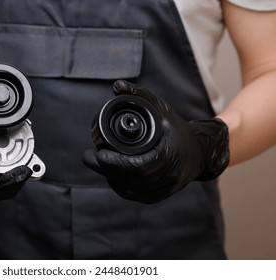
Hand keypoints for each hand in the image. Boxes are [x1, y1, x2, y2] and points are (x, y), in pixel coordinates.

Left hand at [83, 80, 228, 203]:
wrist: (200, 150)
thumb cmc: (178, 128)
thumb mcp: (160, 108)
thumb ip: (140, 95)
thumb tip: (117, 86)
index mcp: (169, 157)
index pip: (138, 166)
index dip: (115, 163)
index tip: (98, 154)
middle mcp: (169, 177)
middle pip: (130, 179)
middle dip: (105, 169)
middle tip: (88, 157)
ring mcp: (165, 189)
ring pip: (131, 190)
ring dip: (111, 178)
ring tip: (97, 163)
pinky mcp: (161, 195)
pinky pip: (137, 195)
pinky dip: (121, 187)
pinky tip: (110, 176)